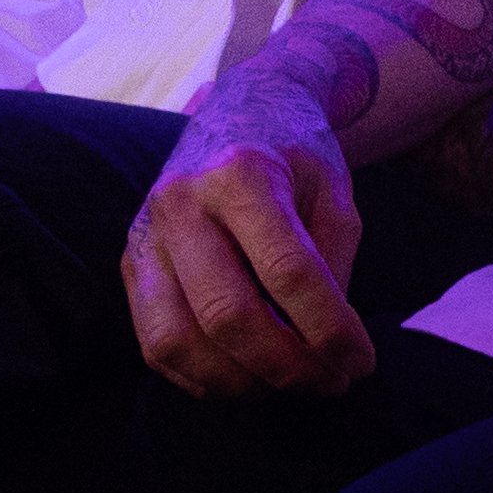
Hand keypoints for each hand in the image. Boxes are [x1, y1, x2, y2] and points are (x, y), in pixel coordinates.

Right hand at [126, 76, 374, 398]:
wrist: (241, 108)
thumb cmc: (297, 153)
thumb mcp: (336, 191)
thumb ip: (332, 264)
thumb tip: (323, 345)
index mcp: (240, 173)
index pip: (287, 272)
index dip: (329, 329)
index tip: (362, 362)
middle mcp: (180, 202)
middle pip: (226, 314)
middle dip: (286, 366)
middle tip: (331, 382)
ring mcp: (145, 235)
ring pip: (176, 340)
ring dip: (240, 382)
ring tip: (289, 384)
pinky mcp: (130, 264)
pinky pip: (153, 344)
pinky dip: (201, 376)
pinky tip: (247, 376)